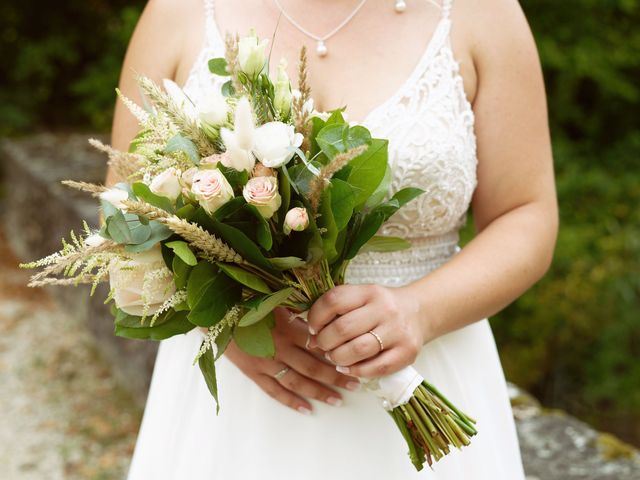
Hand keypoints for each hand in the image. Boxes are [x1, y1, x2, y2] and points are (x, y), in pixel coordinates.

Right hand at [223, 307, 360, 414]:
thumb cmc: (244, 299)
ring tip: (337, 400)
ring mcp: (265, 362)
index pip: (318, 345)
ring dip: (318, 392)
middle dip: (336, 377)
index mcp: (286, 327)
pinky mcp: (253, 372)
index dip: (336, 354)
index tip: (352, 359)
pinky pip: (274, 391)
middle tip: (355, 385)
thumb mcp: (274, 299)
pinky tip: (307, 409)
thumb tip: (321, 316)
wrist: (213, 311)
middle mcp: (278, 347)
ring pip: (297, 382)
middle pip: (313, 367)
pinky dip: (291, 401)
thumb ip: (297, 310)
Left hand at [307, 284, 424, 378]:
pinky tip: (347, 368)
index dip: (316, 317)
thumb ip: (337, 310)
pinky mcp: (407, 352)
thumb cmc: (380, 307)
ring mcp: (398, 331)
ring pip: (358, 350)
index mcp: (369, 292)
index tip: (312, 328)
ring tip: (334, 357)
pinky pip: (376, 368)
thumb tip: (311, 337)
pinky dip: (356, 371)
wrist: (419, 312)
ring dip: (338, 357)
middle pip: (343, 328)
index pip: (334, 300)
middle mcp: (385, 309)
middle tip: (321, 346)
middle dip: (324, 341)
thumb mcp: (361, 298)